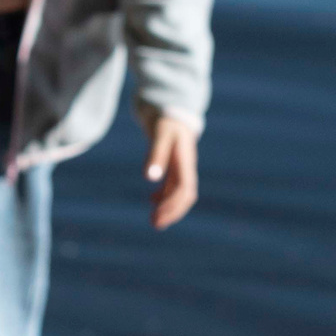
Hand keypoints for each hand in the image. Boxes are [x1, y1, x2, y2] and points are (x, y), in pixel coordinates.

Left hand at [141, 111, 200, 229]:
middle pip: (185, 196)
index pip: (184, 190)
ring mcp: (182, 167)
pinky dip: (164, 195)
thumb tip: (149, 178)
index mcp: (185, 162)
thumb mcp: (160, 135)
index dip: (173, 205)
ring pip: (179, 193)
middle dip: (172, 211)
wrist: (173, 110)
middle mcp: (186, 167)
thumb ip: (155, 155)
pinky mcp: (175, 165)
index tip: (158, 216)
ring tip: (155, 220)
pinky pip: (173, 186)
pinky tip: (152, 200)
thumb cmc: (167, 122)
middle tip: (155, 224)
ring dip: (168, 207)